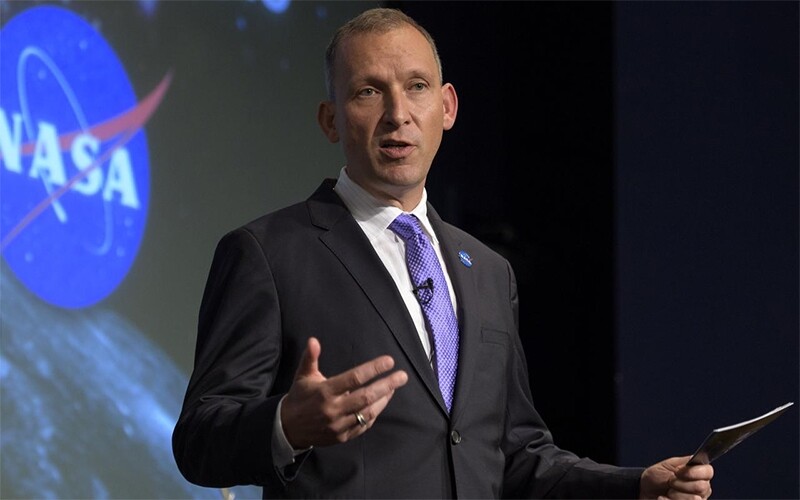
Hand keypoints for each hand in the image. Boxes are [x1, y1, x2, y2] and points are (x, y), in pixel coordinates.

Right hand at [280, 337, 408, 448]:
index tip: (389, 361)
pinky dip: (374, 414)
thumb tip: (313, 340)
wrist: (288, 428)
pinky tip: (381, 403)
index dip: (373, 369)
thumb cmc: (300, 397)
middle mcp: (333, 409)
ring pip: (368, 412)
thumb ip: (310, 358)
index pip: (354, 378)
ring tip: (394, 388)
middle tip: (403, 376)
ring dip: (384, 400)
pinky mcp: (341, 437)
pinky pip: (363, 425)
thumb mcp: (303, 376)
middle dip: (387, 385)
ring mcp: (338, 425)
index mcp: (325, 391)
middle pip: (366, 396)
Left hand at [640, 456, 713, 498]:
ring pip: (694, 499)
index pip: (708, 471)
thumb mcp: (666, 465)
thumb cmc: (656, 478)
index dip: (695, 472)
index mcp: (698, 474)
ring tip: (668, 491)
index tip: (679, 472)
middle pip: (702, 486)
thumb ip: (683, 462)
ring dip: (676, 494)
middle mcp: (701, 489)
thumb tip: (694, 458)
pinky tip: (664, 498)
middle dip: (681, 484)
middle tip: (670, 482)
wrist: (645, 491)